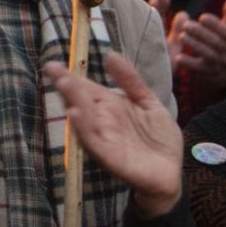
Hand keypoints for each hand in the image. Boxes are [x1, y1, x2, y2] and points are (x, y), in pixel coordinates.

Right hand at [46, 54, 182, 217]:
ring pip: (85, 119)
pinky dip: (83, 128)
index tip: (52, 64)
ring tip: (64, 85)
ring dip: (74, 103)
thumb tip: (109, 54)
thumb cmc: (159, 139)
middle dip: (68, 86)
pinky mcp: (110, 157)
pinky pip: (93, 142)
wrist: (172, 172)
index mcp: (110, 107)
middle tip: (53, 70)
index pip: (86, 88)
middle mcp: (102, 121)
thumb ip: (130, 81)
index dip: (70, 76)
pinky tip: (76, 114)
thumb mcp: (148, 102)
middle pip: (81, 101)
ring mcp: (105, 139)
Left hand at [165, 0, 225, 91]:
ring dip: (194, 45)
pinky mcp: (207, 72)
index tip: (202, 17)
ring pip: (207, 54)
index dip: (215, 25)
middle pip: (216, 43)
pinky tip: (178, 57)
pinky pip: (198, 68)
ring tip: (181, 36)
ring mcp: (218, 64)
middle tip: (186, 25)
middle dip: (201, 34)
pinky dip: (189, 63)